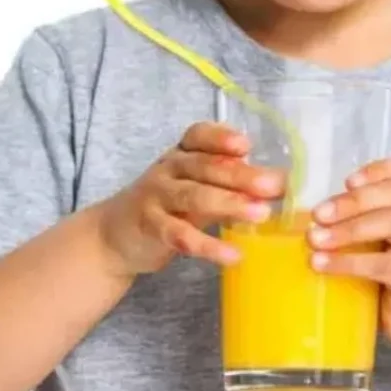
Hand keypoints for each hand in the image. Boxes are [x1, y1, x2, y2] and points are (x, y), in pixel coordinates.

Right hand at [98, 123, 285, 276]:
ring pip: (195, 196)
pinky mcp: (150, 227)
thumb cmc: (166, 207)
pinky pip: (180, 235)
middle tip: (273, 185)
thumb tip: (276, 182)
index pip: (199, 135)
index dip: (221, 137)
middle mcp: (168, 168)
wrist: (114, 236)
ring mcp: (156, 196)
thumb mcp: (194, 187)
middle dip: (242, 175)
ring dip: (230, 204)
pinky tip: (232, 255)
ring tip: (261, 214)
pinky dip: (208, 245)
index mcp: (181, 153)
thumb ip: (227, 184)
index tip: (246, 146)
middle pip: (206, 166)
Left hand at [306, 158, 390, 351]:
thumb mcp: (386, 238)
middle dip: (353, 201)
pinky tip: (323, 264)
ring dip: (348, 229)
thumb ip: (364, 220)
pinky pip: (383, 264)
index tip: (346, 180)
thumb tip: (311, 213)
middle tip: (318, 214)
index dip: (377, 171)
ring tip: (315, 239)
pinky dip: (349, 262)